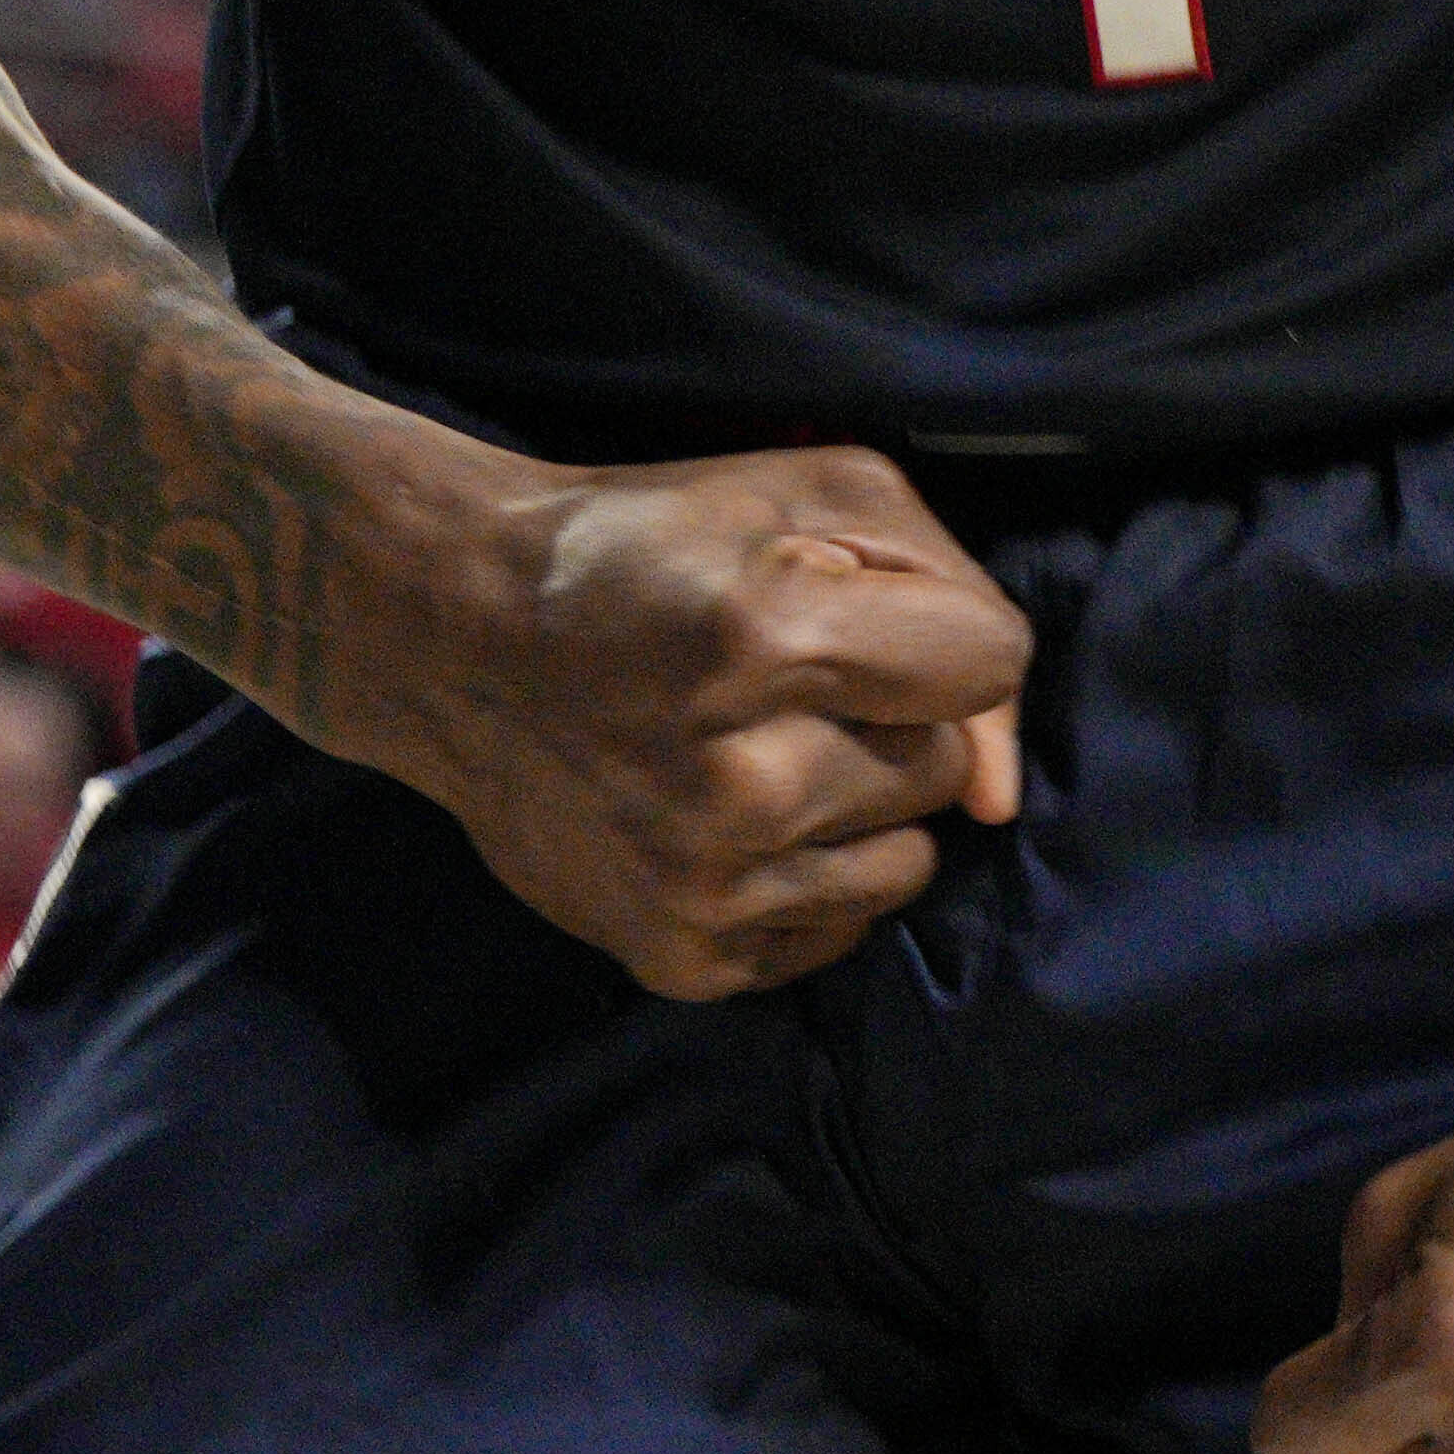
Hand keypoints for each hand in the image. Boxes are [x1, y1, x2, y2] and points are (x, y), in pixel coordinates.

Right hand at [363, 443, 1033, 1001]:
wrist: (454, 639)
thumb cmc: (645, 544)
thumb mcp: (808, 491)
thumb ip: (951, 595)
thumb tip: (1000, 792)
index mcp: (763, 635)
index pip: (988, 662)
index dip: (939, 633)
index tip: (859, 619)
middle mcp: (735, 784)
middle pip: (940, 774)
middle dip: (889, 721)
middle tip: (783, 687)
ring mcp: (703, 890)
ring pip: (904, 868)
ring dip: (855, 809)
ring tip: (756, 755)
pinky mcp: (679, 961)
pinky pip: (835, 936)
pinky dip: (805, 878)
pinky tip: (729, 821)